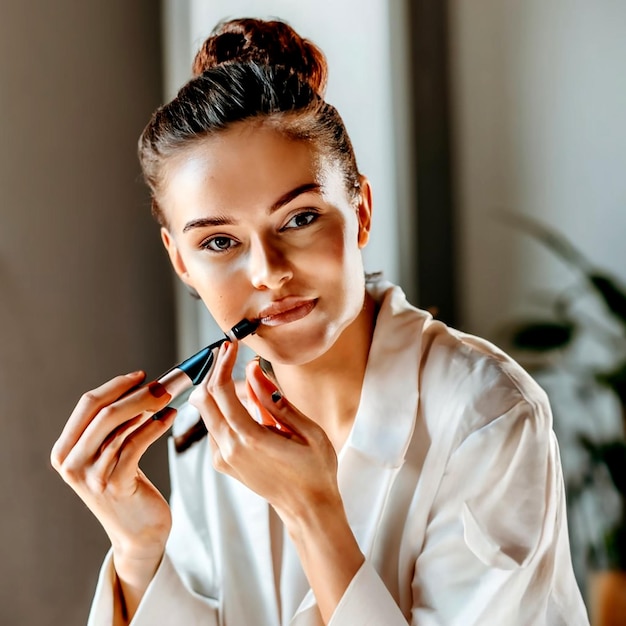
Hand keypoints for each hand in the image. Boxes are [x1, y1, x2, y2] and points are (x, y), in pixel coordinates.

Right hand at [50, 372, 175, 566]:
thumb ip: (111, 426)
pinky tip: (170, 417)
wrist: (138, 531)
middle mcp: (72, 463)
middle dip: (136, 393)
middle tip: (164, 384)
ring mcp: (92, 476)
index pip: (88, 404)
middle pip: (103, 412)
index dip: (116, 385)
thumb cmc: (128, 486)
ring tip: (170, 398)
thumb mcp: (109, 453)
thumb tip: (140, 384)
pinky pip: (136, 444)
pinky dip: (156, 426)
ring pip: (120, 427)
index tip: (142, 375)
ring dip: (149, 407)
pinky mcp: (115, 485)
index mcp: (65, 449)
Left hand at [190, 341, 364, 623]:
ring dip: (218, 388)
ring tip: (240, 374)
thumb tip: (253, 369)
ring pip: (207, 411)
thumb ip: (275, 399)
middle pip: (205, 398)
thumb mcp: (306, 430)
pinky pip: (215, 426)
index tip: (231, 345)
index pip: (222, 391)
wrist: (308, 509)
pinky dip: (223, 408)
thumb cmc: (315, 469)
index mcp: (250, 439)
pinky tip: (245, 404)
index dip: (223, 363)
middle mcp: (229, 449)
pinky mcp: (223, 463)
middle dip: (214, 370)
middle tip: (230, 352)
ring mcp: (223, 458)